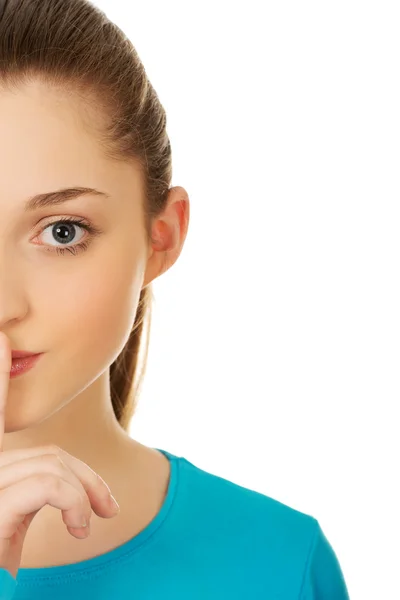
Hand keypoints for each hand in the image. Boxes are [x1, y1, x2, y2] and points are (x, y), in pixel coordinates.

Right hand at [0, 331, 118, 578]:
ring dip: (83, 494)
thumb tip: (74, 489)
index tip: (1, 340)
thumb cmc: (0, 572)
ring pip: (51, 464)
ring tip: (89, 526)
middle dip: (85, 479)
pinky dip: (75, 501)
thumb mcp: (12, 527)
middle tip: (108, 510)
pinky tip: (81, 527)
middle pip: (46, 452)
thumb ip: (33, 489)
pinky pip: (47, 483)